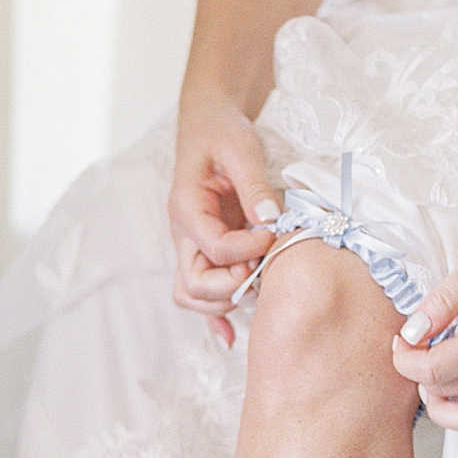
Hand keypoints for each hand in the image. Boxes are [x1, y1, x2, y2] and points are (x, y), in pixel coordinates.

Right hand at [169, 93, 281, 345]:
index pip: (213, 249)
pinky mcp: (207, 249)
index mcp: (187, 207)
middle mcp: (184, 232)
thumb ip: (253, 186)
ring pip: (193, 293)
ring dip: (226, 298)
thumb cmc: (222, 132)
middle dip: (233, 284)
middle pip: (194, 284)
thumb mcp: (241, 149)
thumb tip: (269, 220)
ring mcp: (192, 245)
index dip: (247, 250)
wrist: (209, 122)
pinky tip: (231, 335)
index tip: (273, 234)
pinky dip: (215, 314)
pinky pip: (201, 291)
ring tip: (259, 282)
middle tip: (264, 266)